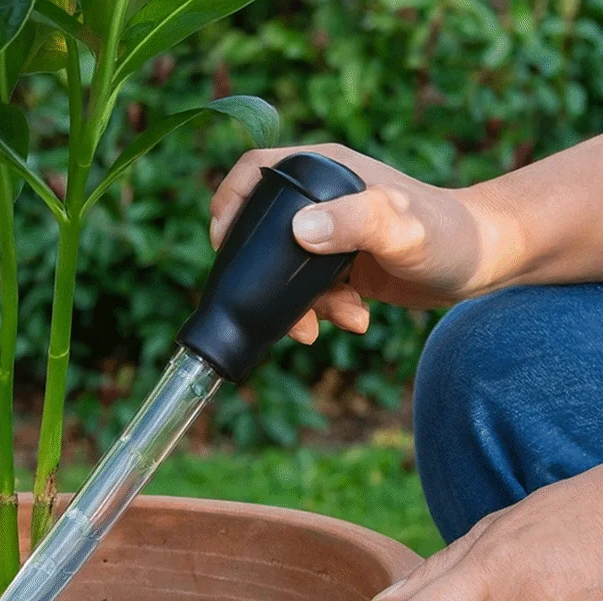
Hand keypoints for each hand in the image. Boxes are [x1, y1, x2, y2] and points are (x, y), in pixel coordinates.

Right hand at [209, 143, 497, 343]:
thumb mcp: (401, 228)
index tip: (223, 246)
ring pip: (285, 272)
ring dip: (302, 307)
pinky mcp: (340, 264)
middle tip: (282, 313)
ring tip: (337, 321)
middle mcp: (322, 198)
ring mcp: (330, 233)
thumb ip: (355, 223)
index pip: (256, 171)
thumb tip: (301, 231)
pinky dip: (325, 312)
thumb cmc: (449, 235)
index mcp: (326, 171)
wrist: (484, 262)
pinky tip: (355, 320)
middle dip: (266, 279)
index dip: (228, 203)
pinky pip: (310, 292)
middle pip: (262, 233)